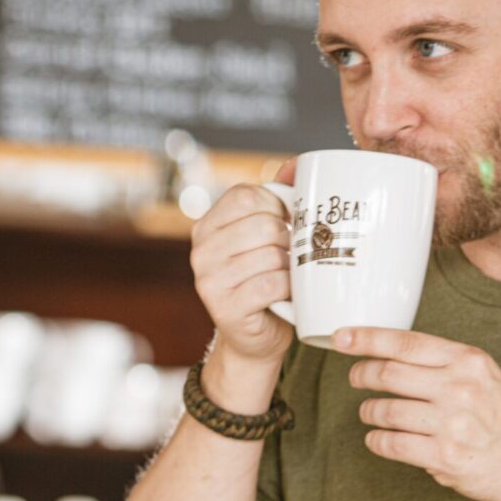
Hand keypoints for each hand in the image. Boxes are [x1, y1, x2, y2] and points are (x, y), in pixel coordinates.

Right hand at [190, 182, 293, 374]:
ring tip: (288, 277)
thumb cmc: (265, 280)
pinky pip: (272, 284)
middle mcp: (200, 251)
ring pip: (271, 255)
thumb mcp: (264, 237)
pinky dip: (288, 289)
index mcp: (207, 226)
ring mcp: (209, 281)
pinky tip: (287, 294)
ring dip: (291, 268)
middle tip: (290, 257)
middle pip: (263, 225)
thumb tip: (300, 164)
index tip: (285, 225)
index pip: (247, 195)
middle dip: (288, 240)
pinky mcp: (225, 308)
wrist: (255, 337)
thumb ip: (277, 199)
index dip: (277, 207)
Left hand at [337, 326, 500, 500]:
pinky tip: (378, 438)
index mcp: (470, 362)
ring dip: (368, 412)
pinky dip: (376, 441)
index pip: (406, 342)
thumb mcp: (486, 378)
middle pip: (387, 373)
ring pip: (384, 410)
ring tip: (370, 413)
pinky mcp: (443, 456)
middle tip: (355, 378)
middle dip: (361, 374)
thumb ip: (446, 364)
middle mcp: (460, 388)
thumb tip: (393, 354)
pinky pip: (390, 444)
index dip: (367, 338)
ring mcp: (451, 423)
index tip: (342, 337)